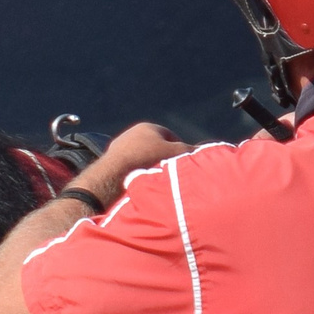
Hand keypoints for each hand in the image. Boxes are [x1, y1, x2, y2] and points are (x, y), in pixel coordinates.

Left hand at [77, 123, 191, 202]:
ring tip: (157, 183)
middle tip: (172, 175)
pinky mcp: (110, 164)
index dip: (180, 151)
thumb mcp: (175, 153)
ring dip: (150, 169)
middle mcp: (131, 134)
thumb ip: (189, 151)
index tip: (184, 165)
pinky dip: (137, 176)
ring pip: (142, 160)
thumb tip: (202, 151)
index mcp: (147, 127)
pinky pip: (130, 169)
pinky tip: (141, 186)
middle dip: (165, 160)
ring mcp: (119, 149)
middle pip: (155, 149)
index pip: (171, 138)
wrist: (113, 175)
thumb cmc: (147, 160)